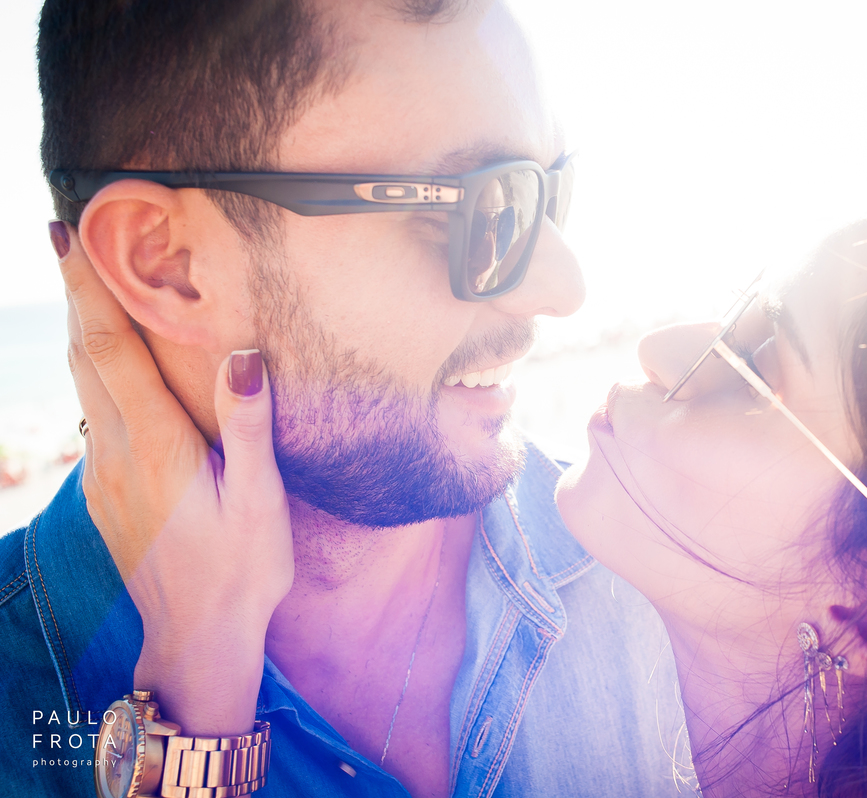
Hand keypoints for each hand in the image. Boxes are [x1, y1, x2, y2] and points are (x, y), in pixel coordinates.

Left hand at [54, 221, 293, 735]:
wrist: (198, 642)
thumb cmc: (242, 571)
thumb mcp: (260, 502)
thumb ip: (248, 426)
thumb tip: (243, 354)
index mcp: (154, 445)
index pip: (111, 348)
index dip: (90, 288)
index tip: (69, 233)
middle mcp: (117, 453)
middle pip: (86, 356)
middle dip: (77, 293)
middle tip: (69, 235)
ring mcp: (105, 475)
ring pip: (83, 385)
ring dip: (81, 329)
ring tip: (85, 284)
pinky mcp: (108, 494)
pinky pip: (94, 414)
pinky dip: (94, 370)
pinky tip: (110, 364)